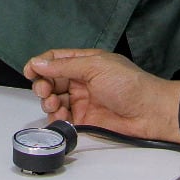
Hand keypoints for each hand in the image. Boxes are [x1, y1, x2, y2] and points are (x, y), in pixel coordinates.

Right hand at [22, 49, 170, 140]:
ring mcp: (82, 100)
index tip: (30, 71)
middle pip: (51, 80)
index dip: (41, 64)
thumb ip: (65, 67)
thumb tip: (39, 63)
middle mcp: (81, 80)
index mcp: (85, 62)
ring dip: (48, 102)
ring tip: (54, 104)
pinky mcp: (84, 120)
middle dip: (42, 85)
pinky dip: (55, 118)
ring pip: (54, 99)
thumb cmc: (130, 84)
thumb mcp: (95, 67)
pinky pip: (62, 119)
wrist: (149, 112)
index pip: (56, 60)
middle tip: (44, 91)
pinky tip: (59, 116)